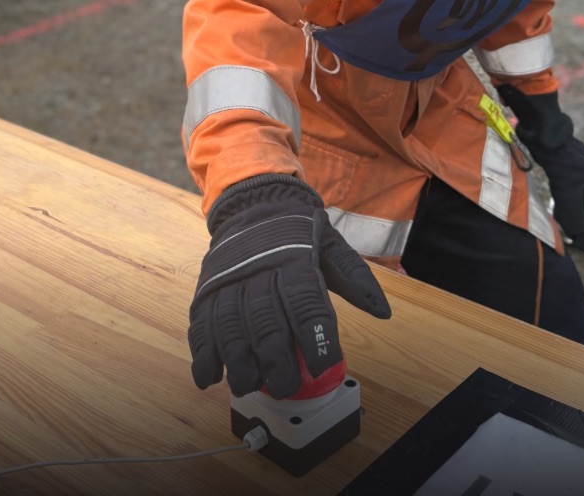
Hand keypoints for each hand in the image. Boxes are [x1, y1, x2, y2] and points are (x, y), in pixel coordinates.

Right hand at [188, 175, 390, 398]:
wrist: (253, 197)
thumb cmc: (297, 229)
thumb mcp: (330, 242)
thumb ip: (355, 276)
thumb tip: (383, 312)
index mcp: (294, 257)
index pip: (305, 300)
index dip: (314, 335)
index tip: (323, 365)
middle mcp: (259, 268)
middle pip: (265, 319)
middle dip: (275, 359)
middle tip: (284, 387)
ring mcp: (228, 277)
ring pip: (229, 324)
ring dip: (237, 360)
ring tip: (247, 385)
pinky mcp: (207, 286)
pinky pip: (201, 321)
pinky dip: (203, 352)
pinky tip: (209, 377)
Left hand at [496, 85, 583, 252]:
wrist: (543, 129)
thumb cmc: (558, 156)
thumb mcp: (568, 187)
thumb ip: (573, 211)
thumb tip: (578, 233)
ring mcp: (575, 173)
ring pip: (580, 202)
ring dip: (579, 220)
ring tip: (575, 236)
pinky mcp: (560, 168)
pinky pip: (567, 194)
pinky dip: (567, 207)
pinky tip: (560, 213)